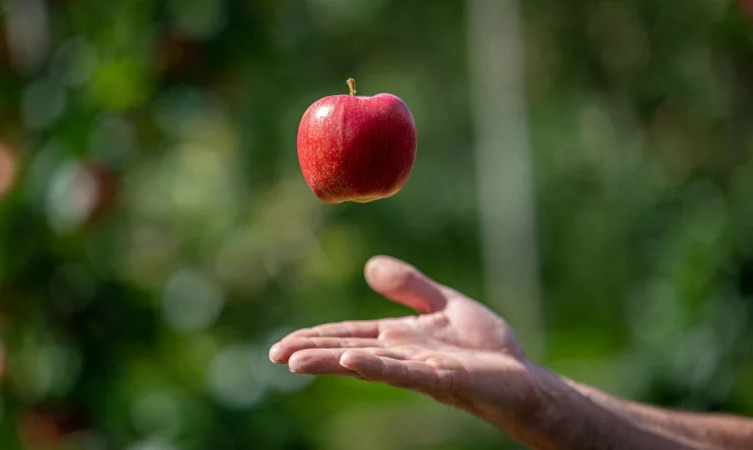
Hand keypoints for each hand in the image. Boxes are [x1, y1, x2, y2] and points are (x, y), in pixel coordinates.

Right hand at [269, 256, 545, 423]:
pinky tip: (350, 362)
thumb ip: (410, 286)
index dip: (316, 337)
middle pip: (347, 350)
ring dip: (330, 361)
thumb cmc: (486, 347)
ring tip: (295, 361)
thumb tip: (369, 265)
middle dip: (311, 352)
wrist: (523, 376)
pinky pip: (403, 372)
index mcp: (397, 338)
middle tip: (275, 356)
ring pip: (366, 363)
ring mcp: (419, 368)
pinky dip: (376, 366)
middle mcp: (401, 355)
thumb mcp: (445, 304)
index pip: (348, 336)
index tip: (283, 344)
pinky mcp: (442, 378)